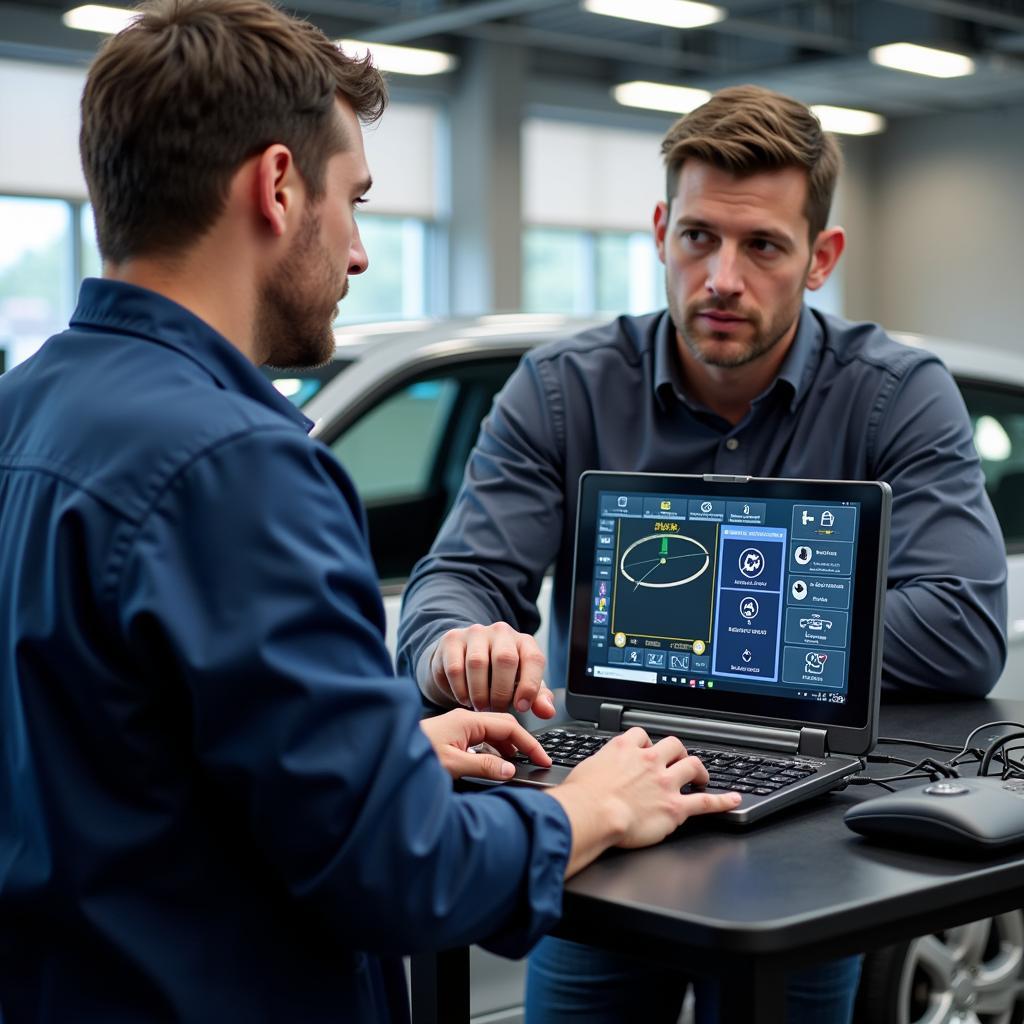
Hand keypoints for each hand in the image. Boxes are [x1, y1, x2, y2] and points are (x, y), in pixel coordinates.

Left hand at [419, 708, 551, 780]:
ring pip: (492, 734)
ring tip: (518, 766)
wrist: (386, 754)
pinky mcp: (452, 737)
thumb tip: (510, 770)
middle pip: (503, 727)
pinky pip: (481, 741)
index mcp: (467, 720)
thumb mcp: (452, 765)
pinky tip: (495, 764)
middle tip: (536, 762)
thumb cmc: (413, 755)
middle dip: (522, 744)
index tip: (542, 758)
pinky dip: (493, 752)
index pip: (509, 726)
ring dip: (507, 749)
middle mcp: (464, 720)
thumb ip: (483, 766)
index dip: (529, 743)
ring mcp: (458, 728)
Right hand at [429, 622, 555, 717]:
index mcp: (524, 643)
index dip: (530, 686)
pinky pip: (455, 667)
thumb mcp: (521, 686)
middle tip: (495, 709)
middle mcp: (501, 632)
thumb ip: (537, 698)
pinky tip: (464, 698)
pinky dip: (460, 689)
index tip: (522, 708)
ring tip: (480, 706)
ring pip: (477, 663)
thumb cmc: (499, 676)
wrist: (465, 659)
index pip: (534, 659)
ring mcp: (475, 633)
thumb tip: (547, 711)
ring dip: (479, 692)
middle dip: (501, 692)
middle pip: (505, 659)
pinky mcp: (452, 640)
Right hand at [548, 728, 740, 874]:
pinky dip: (723, 800)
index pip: (642, 735)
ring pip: (692, 765)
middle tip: (677, 762)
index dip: (646, 743)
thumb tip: (596, 772)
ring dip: (699, 770)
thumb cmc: (581, 796)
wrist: (591, 813)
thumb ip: (598, 766)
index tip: (646, 750)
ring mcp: (665, 782)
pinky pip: (705, 801)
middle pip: (674, 744)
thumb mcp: (585, 769)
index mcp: (625, 749)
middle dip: (678, 752)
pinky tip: (733, 799)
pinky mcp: (675, 807)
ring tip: (701, 777)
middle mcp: (648, 760)